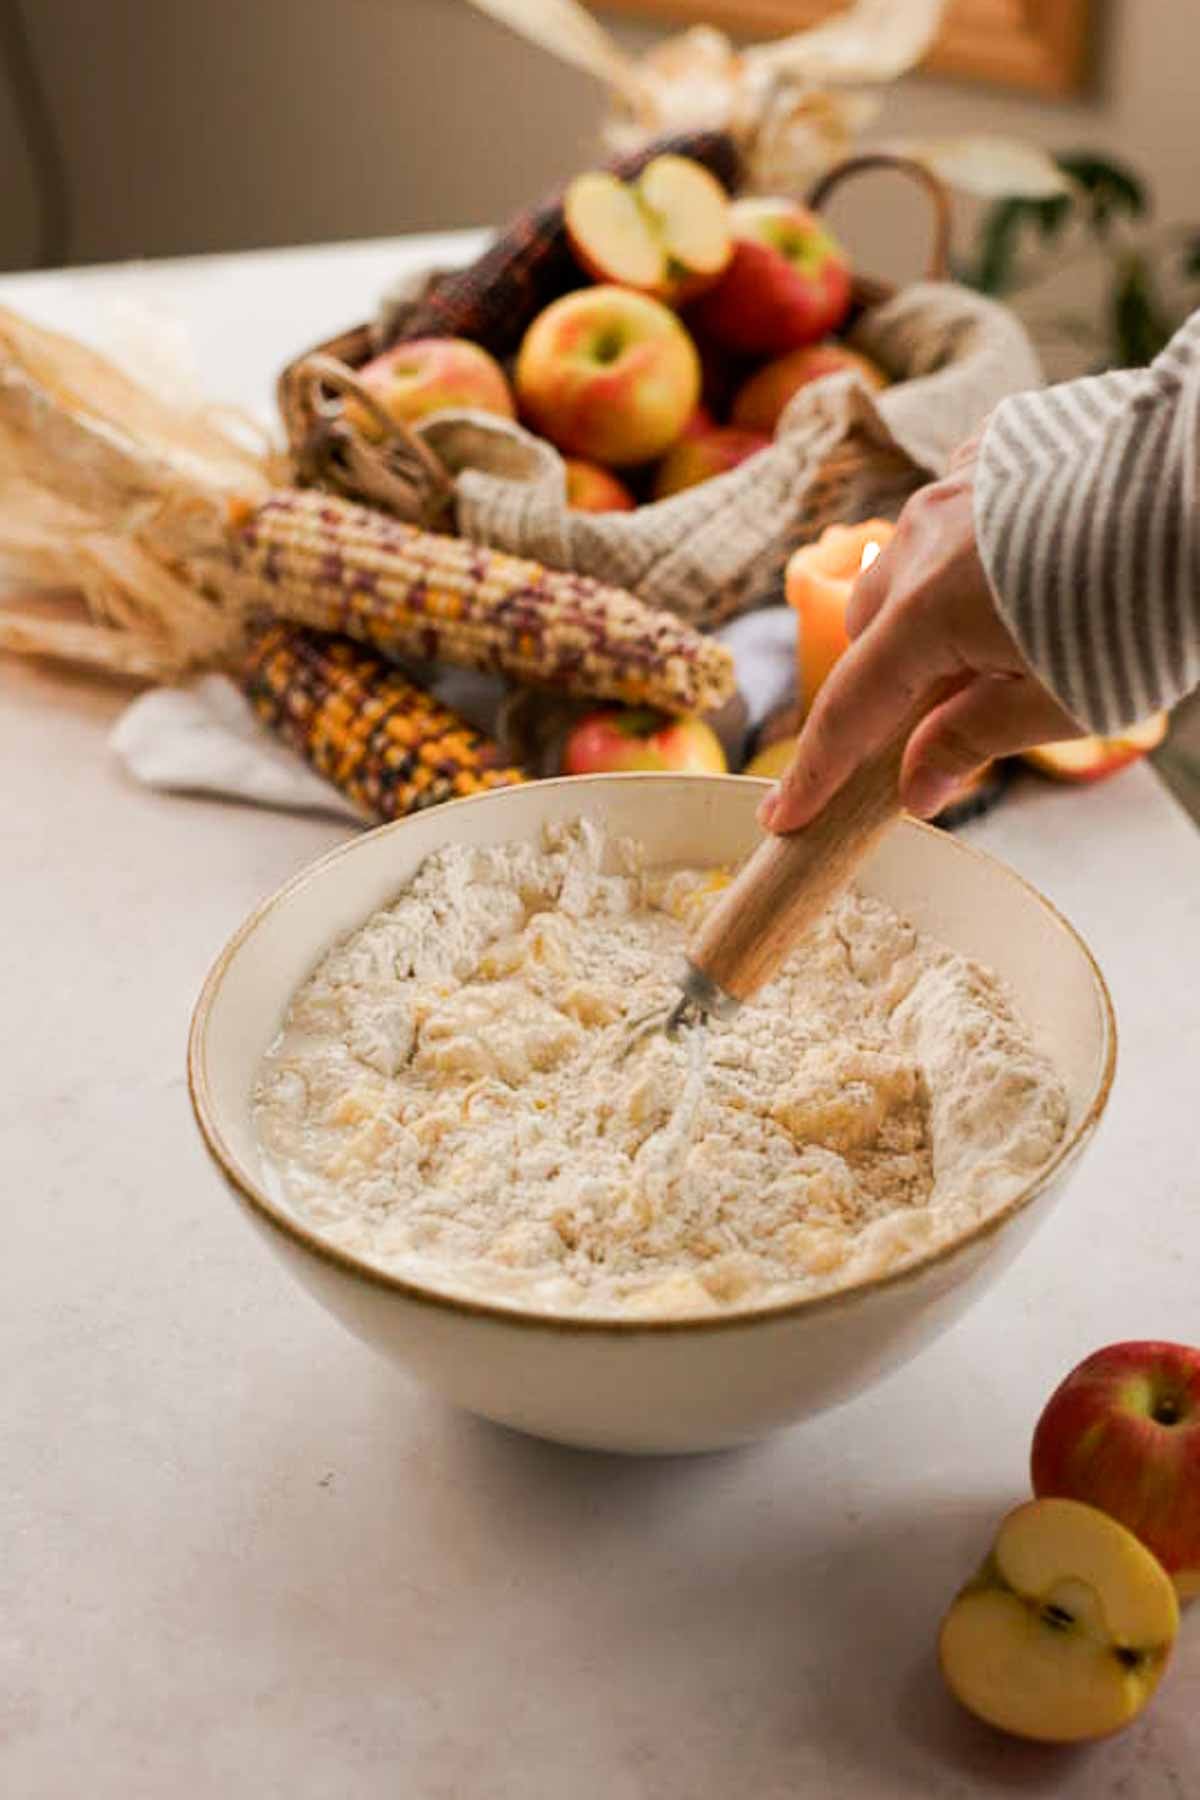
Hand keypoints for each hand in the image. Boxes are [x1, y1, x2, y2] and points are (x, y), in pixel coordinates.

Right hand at [759, 444, 1082, 830]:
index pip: (849, 709)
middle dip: (892, 679)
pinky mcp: (994, 445)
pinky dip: (965, 550)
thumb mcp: (1065, 700)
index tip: (783, 817)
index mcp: (926, 611)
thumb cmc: (1149, 599)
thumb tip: (915, 789)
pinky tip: (1028, 561)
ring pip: (906, 567)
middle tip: (954, 712)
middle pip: (871, 632)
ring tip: (1009, 629)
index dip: (815, 773)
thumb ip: (975, 742)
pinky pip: (950, 512)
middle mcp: (920, 538)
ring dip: (929, 611)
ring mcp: (954, 481)